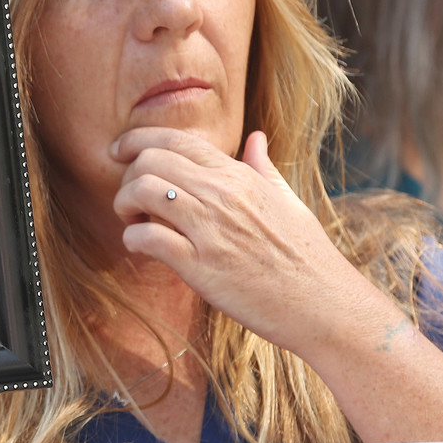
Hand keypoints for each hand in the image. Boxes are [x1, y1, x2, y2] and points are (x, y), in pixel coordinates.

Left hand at [111, 127, 373, 353]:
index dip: (137, 139)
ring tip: (133, 221)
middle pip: (149, 160)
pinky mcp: (200, 266)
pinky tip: (140, 247)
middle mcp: (221, 194)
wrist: (323, 304)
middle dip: (127, 175)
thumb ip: (263, 167)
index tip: (119, 151)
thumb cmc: (307, 256)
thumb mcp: (287, 201)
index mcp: (237, 176)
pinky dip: (132, 239)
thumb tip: (256, 138)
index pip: (175, 138)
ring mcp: (209, 229)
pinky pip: (147, 238)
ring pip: (142, 191)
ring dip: (124, 205)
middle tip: (130, 198)